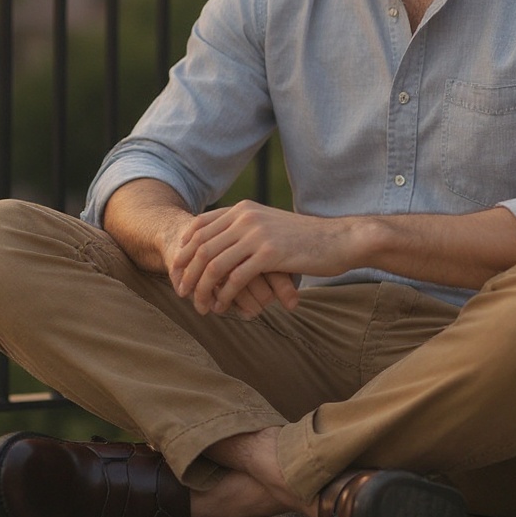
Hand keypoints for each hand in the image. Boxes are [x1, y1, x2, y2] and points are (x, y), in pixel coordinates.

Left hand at [171, 201, 348, 316]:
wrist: (338, 239)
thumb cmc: (304, 238)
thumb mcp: (269, 224)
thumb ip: (245, 228)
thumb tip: (218, 245)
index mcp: (243, 209)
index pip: (199, 226)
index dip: (184, 250)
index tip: (177, 271)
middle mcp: (245, 217)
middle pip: (202, 247)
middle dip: (187, 273)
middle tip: (182, 293)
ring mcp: (257, 234)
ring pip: (215, 265)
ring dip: (203, 289)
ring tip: (200, 306)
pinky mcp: (269, 254)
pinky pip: (236, 279)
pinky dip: (225, 296)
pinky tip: (223, 307)